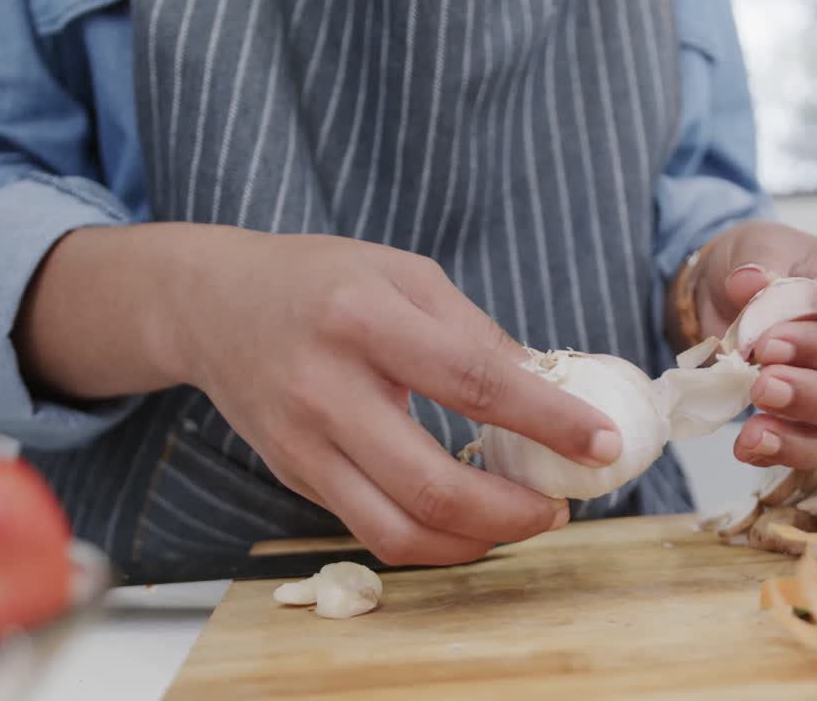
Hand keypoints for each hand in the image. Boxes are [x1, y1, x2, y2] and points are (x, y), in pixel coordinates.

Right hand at [176, 231, 622, 565]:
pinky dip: (433, 539)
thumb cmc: (322, 279)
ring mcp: (303, 443)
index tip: (604, 445)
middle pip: (431, 484)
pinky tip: (470, 520)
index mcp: (364, 319)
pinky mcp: (295, 475)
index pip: (472, 382)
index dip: (548, 421)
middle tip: (561, 508)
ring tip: (522, 522)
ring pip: (398, 530)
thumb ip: (474, 334)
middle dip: (514, 513)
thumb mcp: (405, 274)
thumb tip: (550, 388)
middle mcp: (326, 389)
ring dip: (476, 542)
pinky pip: (371, 531)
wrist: (212, 304)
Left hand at [677, 221, 816, 469]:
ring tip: (750, 433)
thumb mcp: (757, 244)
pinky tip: (746, 445)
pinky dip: (782, 453)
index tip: (766, 345)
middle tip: (761, 386)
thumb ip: (758, 261)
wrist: (730, 293)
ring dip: (801, 440)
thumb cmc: (762, 261)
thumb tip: (749, 282)